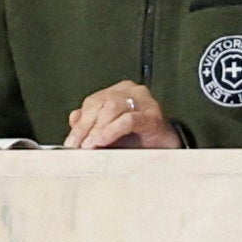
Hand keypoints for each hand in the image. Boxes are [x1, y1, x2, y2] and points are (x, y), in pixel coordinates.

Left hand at [59, 78, 185, 149]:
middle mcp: (131, 91)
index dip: (80, 123)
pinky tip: (102, 141)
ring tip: (90, 145)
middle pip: (101, 103)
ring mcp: (144, 101)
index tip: (70, 142)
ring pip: (112, 108)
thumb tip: (74, 121)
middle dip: (86, 127)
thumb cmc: (141, 141)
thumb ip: (92, 124)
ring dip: (97, 129)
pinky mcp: (154, 116)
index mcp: (119, 91)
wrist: (170, 150)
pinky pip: (128, 120)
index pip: (93, 103)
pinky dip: (112, 131)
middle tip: (77, 145)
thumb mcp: (110, 133)